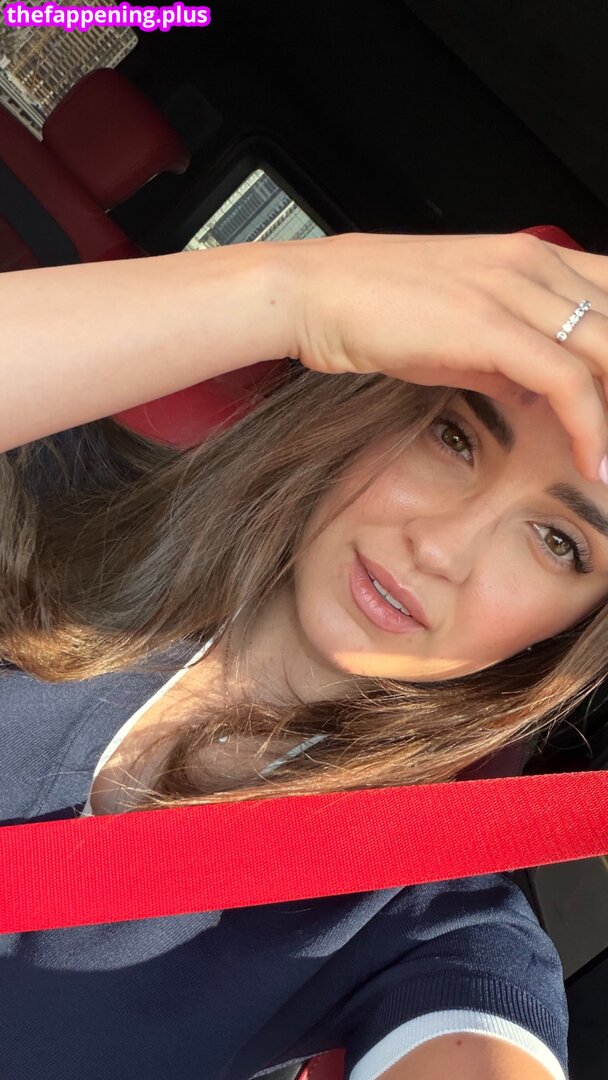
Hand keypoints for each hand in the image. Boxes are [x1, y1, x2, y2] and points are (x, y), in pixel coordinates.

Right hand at [284, 231, 607, 481]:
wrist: (310, 293)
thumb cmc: (372, 307)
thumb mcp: (457, 337)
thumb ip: (509, 365)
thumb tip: (543, 399)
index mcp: (531, 259)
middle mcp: (533, 264)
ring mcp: (512, 290)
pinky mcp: (488, 325)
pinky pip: (566, 380)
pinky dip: (590, 427)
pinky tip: (593, 462)